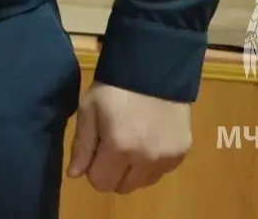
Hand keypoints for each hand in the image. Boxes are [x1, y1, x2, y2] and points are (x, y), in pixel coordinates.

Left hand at [66, 82, 190, 193]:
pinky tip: (148, 139)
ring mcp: (167, 157)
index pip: (101, 183)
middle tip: (112, 146)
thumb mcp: (88, 110)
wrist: (154, 70)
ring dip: (133, 171)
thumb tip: (75, 175)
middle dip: (112, 172)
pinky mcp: (182, 153)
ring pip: (142, 183)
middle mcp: (146, 159)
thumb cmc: (114, 88)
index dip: (93, 169)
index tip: (95, 151)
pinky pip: (161, 172)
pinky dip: (151, 164)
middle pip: (122, 187)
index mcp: (119, 147)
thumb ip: (81, 145)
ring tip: (131, 141)